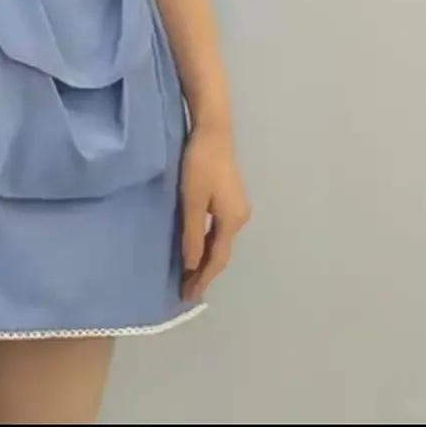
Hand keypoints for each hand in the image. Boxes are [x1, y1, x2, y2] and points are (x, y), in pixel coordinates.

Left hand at [179, 123, 251, 301]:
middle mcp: (240, 217)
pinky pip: (219, 229)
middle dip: (204, 272)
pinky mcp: (231, 197)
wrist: (213, 130)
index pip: (216, 259)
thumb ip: (192, 234)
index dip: (202, 279)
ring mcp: (237, 207)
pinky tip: (197, 245)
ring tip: (189, 273)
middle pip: (221, 252)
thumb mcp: (192, 200)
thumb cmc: (200, 163)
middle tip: (185, 289)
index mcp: (232, 220)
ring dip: (206, 257)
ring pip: (220, 241)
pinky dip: (208, 242)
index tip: (188, 296)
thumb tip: (191, 265)